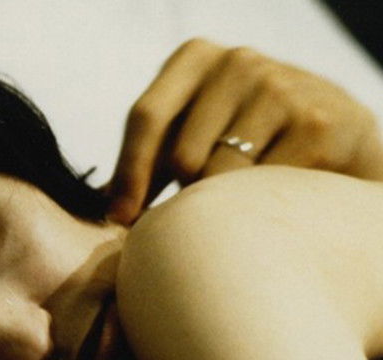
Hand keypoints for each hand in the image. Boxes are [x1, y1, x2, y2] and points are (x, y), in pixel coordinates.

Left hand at [107, 38, 382, 224]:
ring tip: (240, 199)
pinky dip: (259, 204)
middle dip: (182, 194)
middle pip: (182, 156)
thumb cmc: (244, 137)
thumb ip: (153, 154)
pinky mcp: (315, 122)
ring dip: (222, 203)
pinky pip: (263, 188)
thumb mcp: (196, 127)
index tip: (119, 219)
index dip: (129, 173)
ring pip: (221, 176)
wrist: (335, 130)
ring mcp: (279, 88)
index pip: (146, 117)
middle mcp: (236, 63)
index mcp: (194, 58)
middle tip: (197, 210)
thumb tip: (107, 205)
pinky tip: (274, 194)